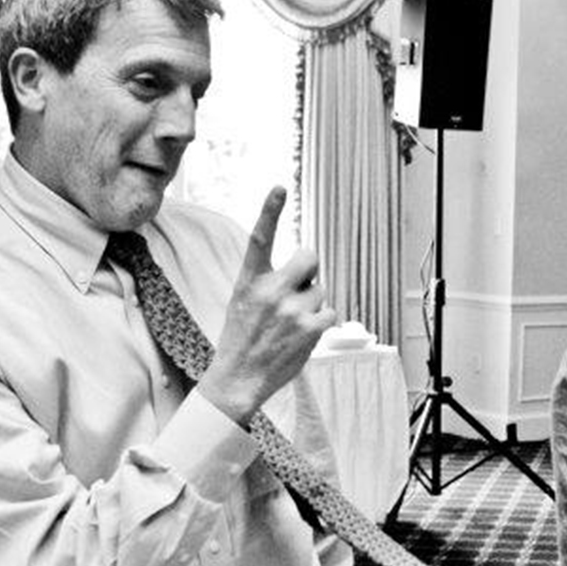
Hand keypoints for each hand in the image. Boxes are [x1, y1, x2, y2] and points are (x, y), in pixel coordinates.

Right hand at [201, 187, 337, 421]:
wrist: (237, 377)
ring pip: (320, 289)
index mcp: (249, 281)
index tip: (279, 188)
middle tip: (299, 285)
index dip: (270, 211)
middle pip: (309, 257)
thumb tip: (305, 267)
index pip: (260, 239)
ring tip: (289, 324)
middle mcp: (271, 290)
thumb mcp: (243, 301)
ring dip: (312, 303)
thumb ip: (269, 281)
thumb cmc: (242, 337)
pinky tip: (300, 336)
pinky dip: (320, 322)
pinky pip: (329, 312)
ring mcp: (292, 309)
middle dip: (309, 268)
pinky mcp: (311, 327)